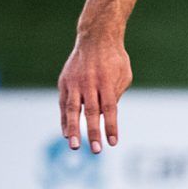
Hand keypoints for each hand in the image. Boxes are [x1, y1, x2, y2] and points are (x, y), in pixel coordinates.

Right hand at [59, 33, 131, 152]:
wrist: (95, 38)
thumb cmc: (115, 59)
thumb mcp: (123, 75)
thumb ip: (115, 96)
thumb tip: (106, 116)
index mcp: (107, 82)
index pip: (110, 109)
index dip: (110, 126)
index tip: (113, 143)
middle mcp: (90, 83)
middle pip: (91, 112)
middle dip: (93, 132)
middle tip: (96, 150)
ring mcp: (75, 82)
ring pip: (72, 110)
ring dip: (73, 129)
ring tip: (74, 146)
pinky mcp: (64, 82)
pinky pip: (64, 104)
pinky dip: (65, 120)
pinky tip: (67, 134)